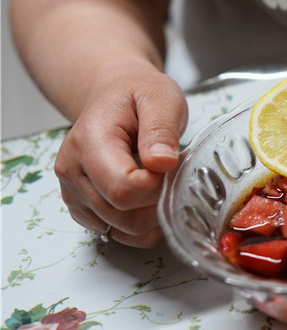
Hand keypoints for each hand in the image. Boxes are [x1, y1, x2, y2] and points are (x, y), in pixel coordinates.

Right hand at [55, 67, 187, 248]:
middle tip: (170, 174)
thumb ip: (161, 128)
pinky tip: (151, 198)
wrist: (113, 96)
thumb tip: (162, 162)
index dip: (157, 187)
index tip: (170, 165)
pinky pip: (119, 234)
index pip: (123, 189)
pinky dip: (143, 225)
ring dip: (152, 215)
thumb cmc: (137, 95)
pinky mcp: (84, 209)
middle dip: (158, 202)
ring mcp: (74, 194)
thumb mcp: (159, 97)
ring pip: (123, 231)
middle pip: (123, 216)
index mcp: (88, 142)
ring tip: (160, 182)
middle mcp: (72, 172)